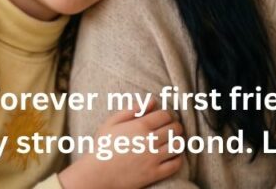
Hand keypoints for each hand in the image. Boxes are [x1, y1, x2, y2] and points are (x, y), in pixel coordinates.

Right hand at [59, 99, 182, 188]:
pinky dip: (178, 159)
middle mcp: (149, 140)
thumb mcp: (111, 123)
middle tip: (170, 129)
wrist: (96, 175)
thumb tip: (152, 100)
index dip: (167, 115)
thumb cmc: (102, 147)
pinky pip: (175, 164)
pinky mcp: (154, 173)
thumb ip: (132, 109)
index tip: (164, 119)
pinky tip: (172, 156)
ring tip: (172, 142)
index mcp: (139, 125)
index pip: (165, 115)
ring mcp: (153, 158)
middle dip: (174, 127)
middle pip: (174, 129)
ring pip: (178, 145)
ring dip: (177, 141)